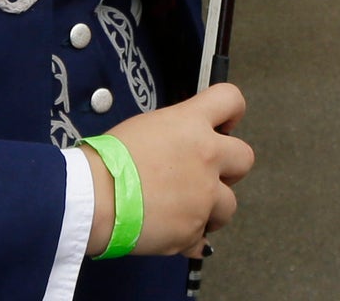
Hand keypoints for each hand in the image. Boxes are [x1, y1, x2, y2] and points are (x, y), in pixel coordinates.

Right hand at [86, 83, 253, 258]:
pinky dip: (188, 237)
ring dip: (211, 208)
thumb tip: (181, 147)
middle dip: (229, 168)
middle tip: (206, 174)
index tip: (224, 124)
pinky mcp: (194, 230)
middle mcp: (206, 158)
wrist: (94, 197)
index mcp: (191, 125)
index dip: (231, 112)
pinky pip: (201, 238)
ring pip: (229, 206)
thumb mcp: (144, 128)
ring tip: (182, 209)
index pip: (230, 100)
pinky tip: (168, 230)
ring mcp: (204, 197)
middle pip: (245, 158)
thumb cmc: (107, 160)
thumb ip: (175, 134)